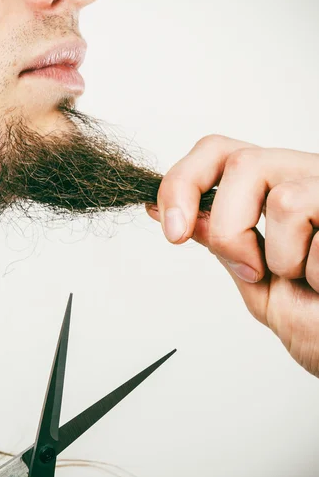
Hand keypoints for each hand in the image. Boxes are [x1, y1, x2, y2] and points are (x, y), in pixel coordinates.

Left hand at [146, 134, 318, 376]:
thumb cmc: (316, 322)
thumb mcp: (259, 285)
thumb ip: (224, 245)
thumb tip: (182, 216)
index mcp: (276, 190)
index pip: (218, 154)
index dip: (184, 183)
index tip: (173, 230)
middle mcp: (305, 179)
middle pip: (242, 163)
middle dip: (228, 229)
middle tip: (247, 271)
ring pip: (283, 200)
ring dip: (283, 260)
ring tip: (308, 278)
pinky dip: (315, 271)